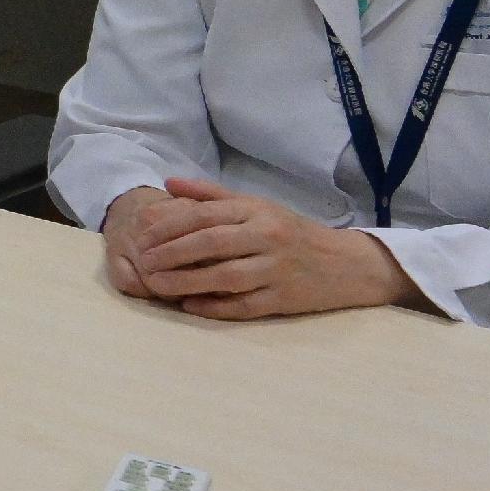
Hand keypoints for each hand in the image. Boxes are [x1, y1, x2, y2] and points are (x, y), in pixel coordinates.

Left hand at [108, 176, 421, 319]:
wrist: (347, 264)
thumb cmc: (291, 232)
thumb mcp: (255, 205)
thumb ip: (211, 195)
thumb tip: (168, 184)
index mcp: (256, 212)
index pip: (204, 216)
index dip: (168, 226)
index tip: (141, 236)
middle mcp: (267, 237)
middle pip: (210, 244)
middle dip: (171, 253)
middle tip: (142, 262)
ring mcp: (277, 269)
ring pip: (225, 276)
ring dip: (187, 281)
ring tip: (157, 285)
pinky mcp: (285, 299)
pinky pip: (245, 305)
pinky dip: (216, 307)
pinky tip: (190, 306)